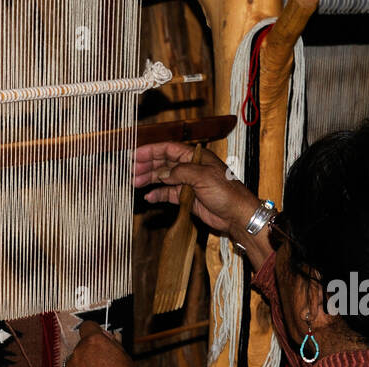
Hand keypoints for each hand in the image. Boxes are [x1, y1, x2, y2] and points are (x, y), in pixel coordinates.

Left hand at [61, 321, 135, 366]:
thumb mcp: (124, 357)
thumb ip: (114, 344)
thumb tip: (111, 335)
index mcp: (94, 340)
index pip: (88, 326)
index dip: (94, 331)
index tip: (99, 338)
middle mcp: (79, 349)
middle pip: (83, 345)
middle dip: (91, 351)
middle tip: (103, 363)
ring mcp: (70, 364)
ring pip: (76, 360)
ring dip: (84, 365)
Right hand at [132, 141, 259, 243]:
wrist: (236, 214)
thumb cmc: (226, 192)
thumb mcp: (202, 176)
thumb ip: (180, 172)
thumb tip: (161, 173)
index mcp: (196, 157)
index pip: (169, 149)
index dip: (152, 151)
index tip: (136, 155)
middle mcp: (191, 168)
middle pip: (164, 163)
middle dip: (148, 166)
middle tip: (132, 171)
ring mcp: (188, 183)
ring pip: (164, 178)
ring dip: (150, 180)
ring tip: (136, 183)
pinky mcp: (187, 198)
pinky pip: (169, 194)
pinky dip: (158, 195)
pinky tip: (149, 197)